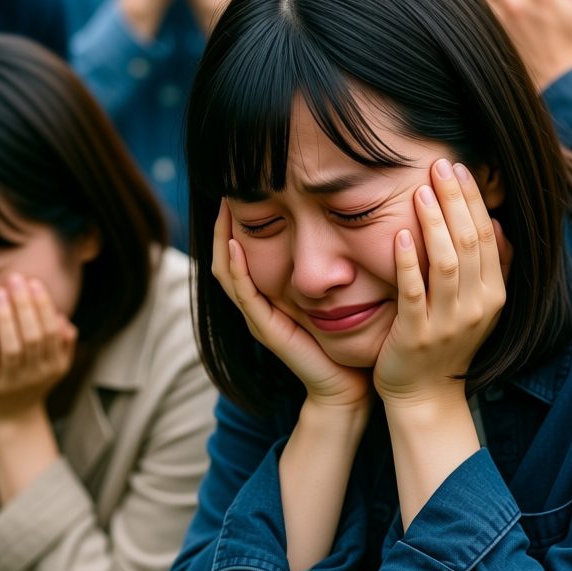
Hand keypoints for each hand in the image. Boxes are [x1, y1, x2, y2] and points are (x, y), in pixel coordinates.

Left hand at [0, 275, 76, 424]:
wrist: (11, 421)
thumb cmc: (31, 384)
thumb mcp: (54, 366)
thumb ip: (62, 343)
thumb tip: (63, 318)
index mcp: (54, 364)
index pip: (50, 329)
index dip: (43, 304)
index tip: (33, 282)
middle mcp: (35, 373)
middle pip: (33, 335)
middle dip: (25, 304)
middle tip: (15, 279)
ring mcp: (12, 381)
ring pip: (13, 347)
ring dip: (7, 318)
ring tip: (0, 292)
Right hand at [212, 200, 372, 410]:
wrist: (348, 385)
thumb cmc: (350, 337)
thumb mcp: (338, 288)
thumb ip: (336, 260)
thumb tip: (348, 212)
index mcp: (270, 291)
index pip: (242, 248)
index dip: (237, 219)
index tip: (241, 185)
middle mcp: (258, 301)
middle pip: (225, 255)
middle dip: (222, 222)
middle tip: (223, 188)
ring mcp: (259, 315)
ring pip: (226, 270)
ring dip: (221, 238)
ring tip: (222, 207)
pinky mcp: (266, 328)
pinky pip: (243, 294)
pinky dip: (236, 269)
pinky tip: (235, 244)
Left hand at [374, 160, 507, 410]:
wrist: (425, 396)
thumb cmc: (447, 342)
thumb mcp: (479, 306)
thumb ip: (492, 266)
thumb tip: (496, 223)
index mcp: (493, 294)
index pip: (486, 235)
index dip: (472, 199)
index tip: (458, 167)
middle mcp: (477, 306)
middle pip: (469, 242)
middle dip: (455, 200)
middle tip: (440, 164)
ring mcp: (448, 321)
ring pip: (447, 264)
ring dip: (434, 224)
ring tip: (421, 191)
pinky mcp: (417, 334)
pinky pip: (415, 294)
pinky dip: (409, 264)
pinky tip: (399, 236)